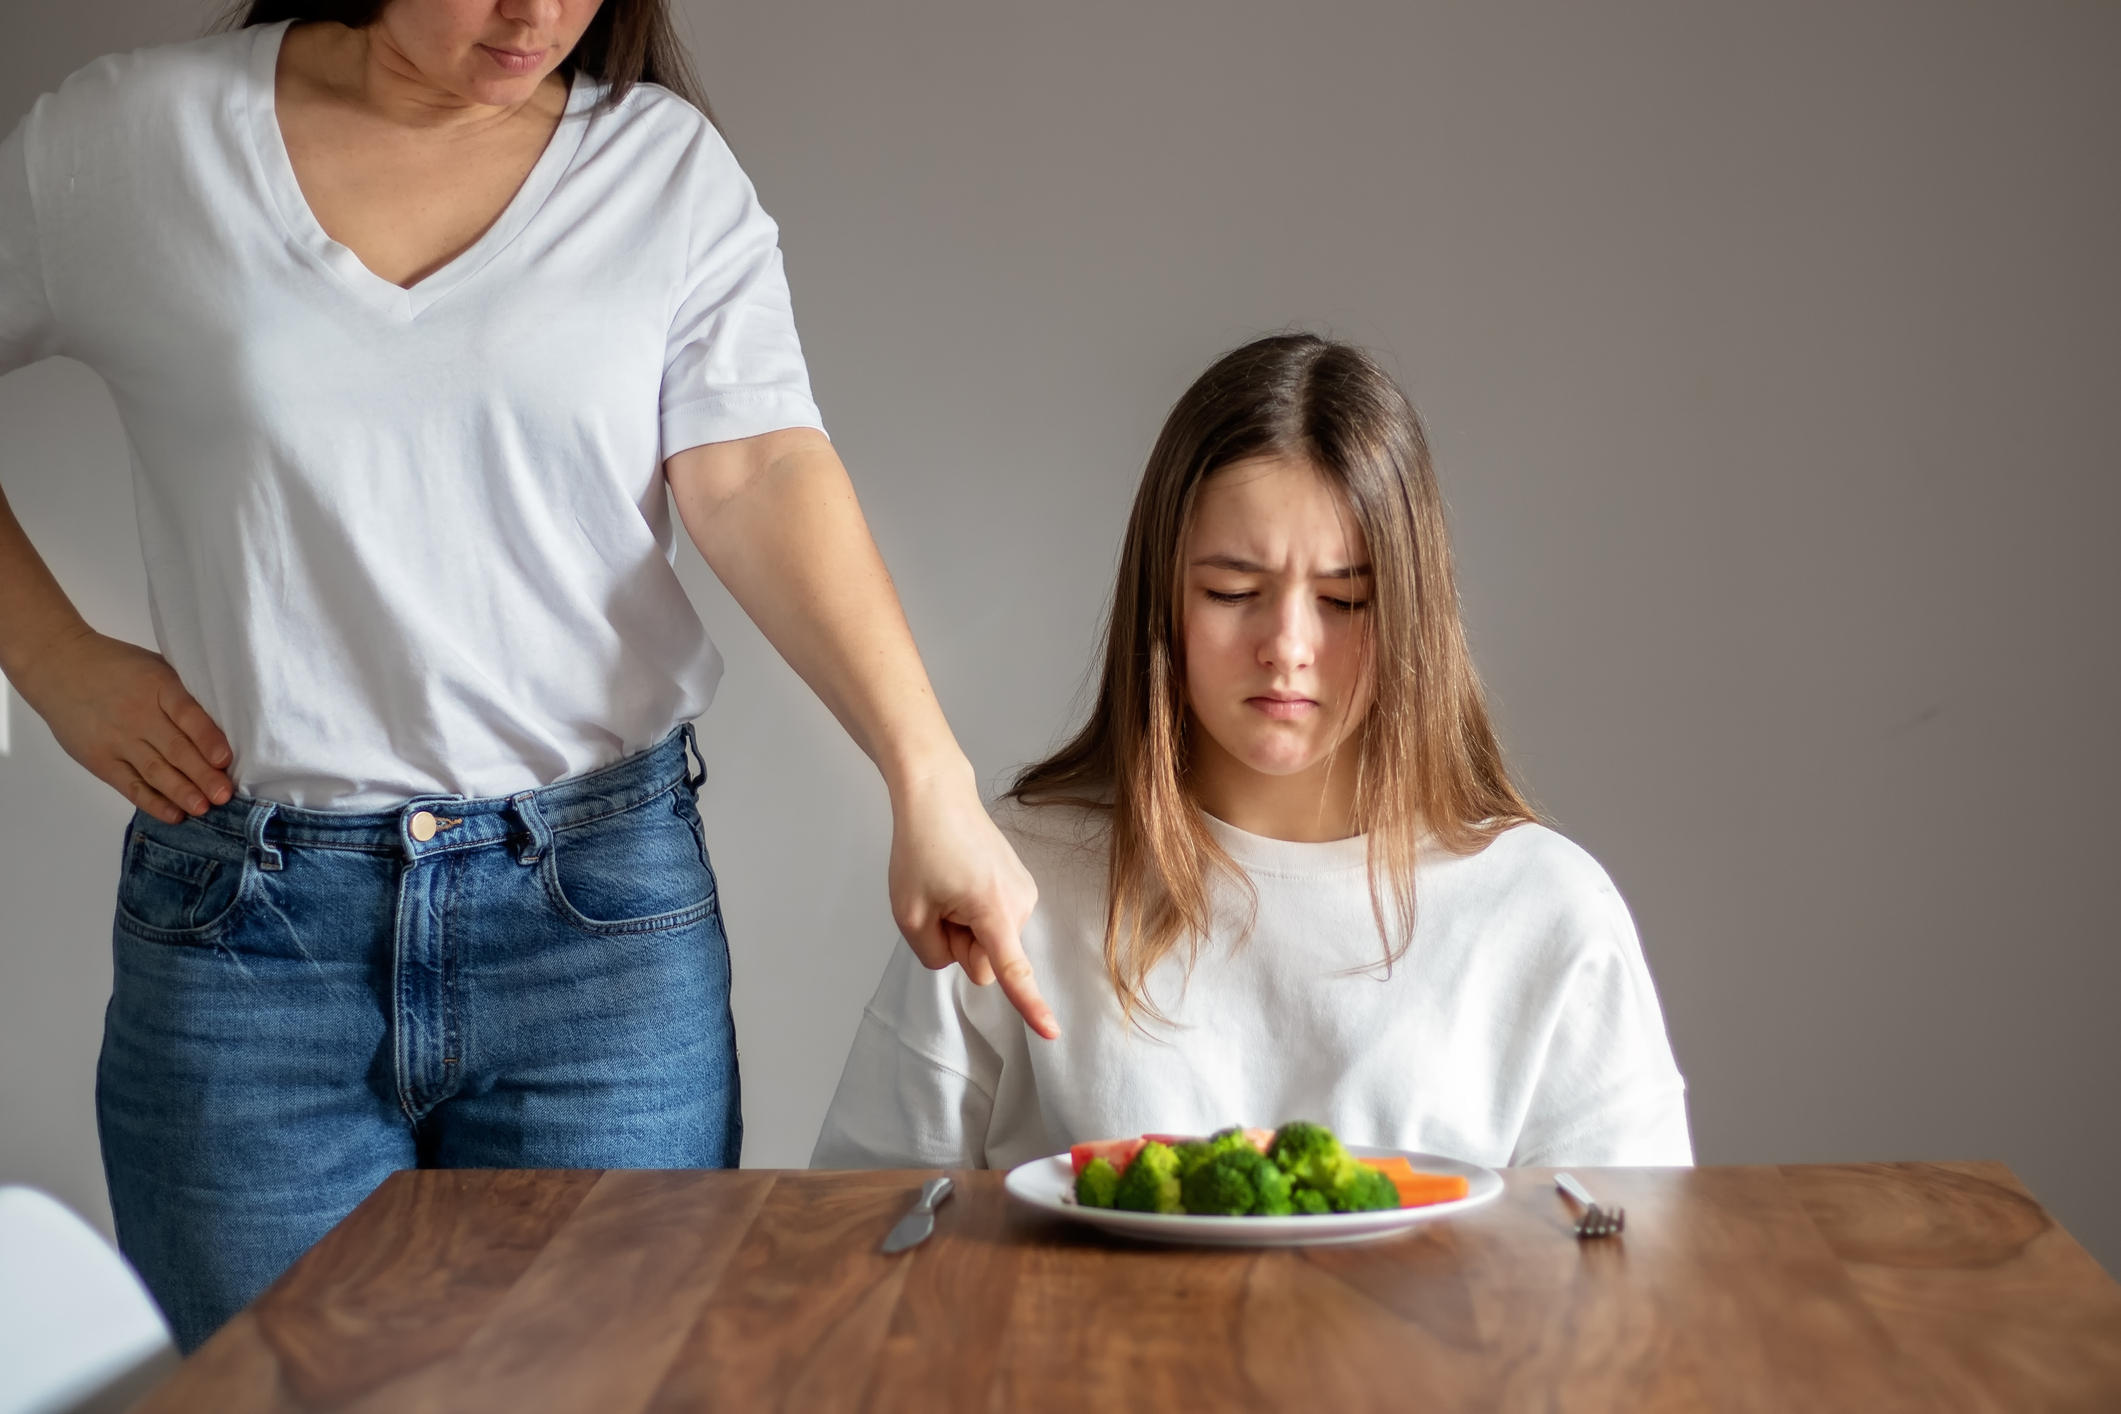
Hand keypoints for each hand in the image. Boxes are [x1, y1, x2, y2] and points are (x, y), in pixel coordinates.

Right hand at [16, 630, 234, 823]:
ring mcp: (117, 739)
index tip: (225, 759)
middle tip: (224, 795)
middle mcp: (137, 714)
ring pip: (154, 770)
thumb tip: (228, 720)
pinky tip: (173, 814)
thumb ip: (184, 692)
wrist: (59, 668)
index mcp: (158, 686)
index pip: (186, 714)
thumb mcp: (155, 666)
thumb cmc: (119, 666)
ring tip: (203, 808)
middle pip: (174, 748)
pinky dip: (152, 802)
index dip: (207, 738)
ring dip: (181, 792)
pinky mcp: (100, 760)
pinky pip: (129, 785)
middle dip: (202, 775)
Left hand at [888, 763, 1059, 1039]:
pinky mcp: (1021, 887)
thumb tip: (963, 959)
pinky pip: (994, 923)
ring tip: (948, 886)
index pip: (1012, 971)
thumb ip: (934, 956)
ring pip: (990, 942)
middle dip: (959, 945)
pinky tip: (960, 880)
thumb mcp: (909, 914)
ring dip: (964, 926)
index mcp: (992, 910)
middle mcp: (1019, 903)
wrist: (938, 797)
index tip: (1051, 1032)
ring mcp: (1024, 894)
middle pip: (986, 962)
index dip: (1031, 1006)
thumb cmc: (921, 849)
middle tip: (937, 905)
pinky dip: (973, 912)